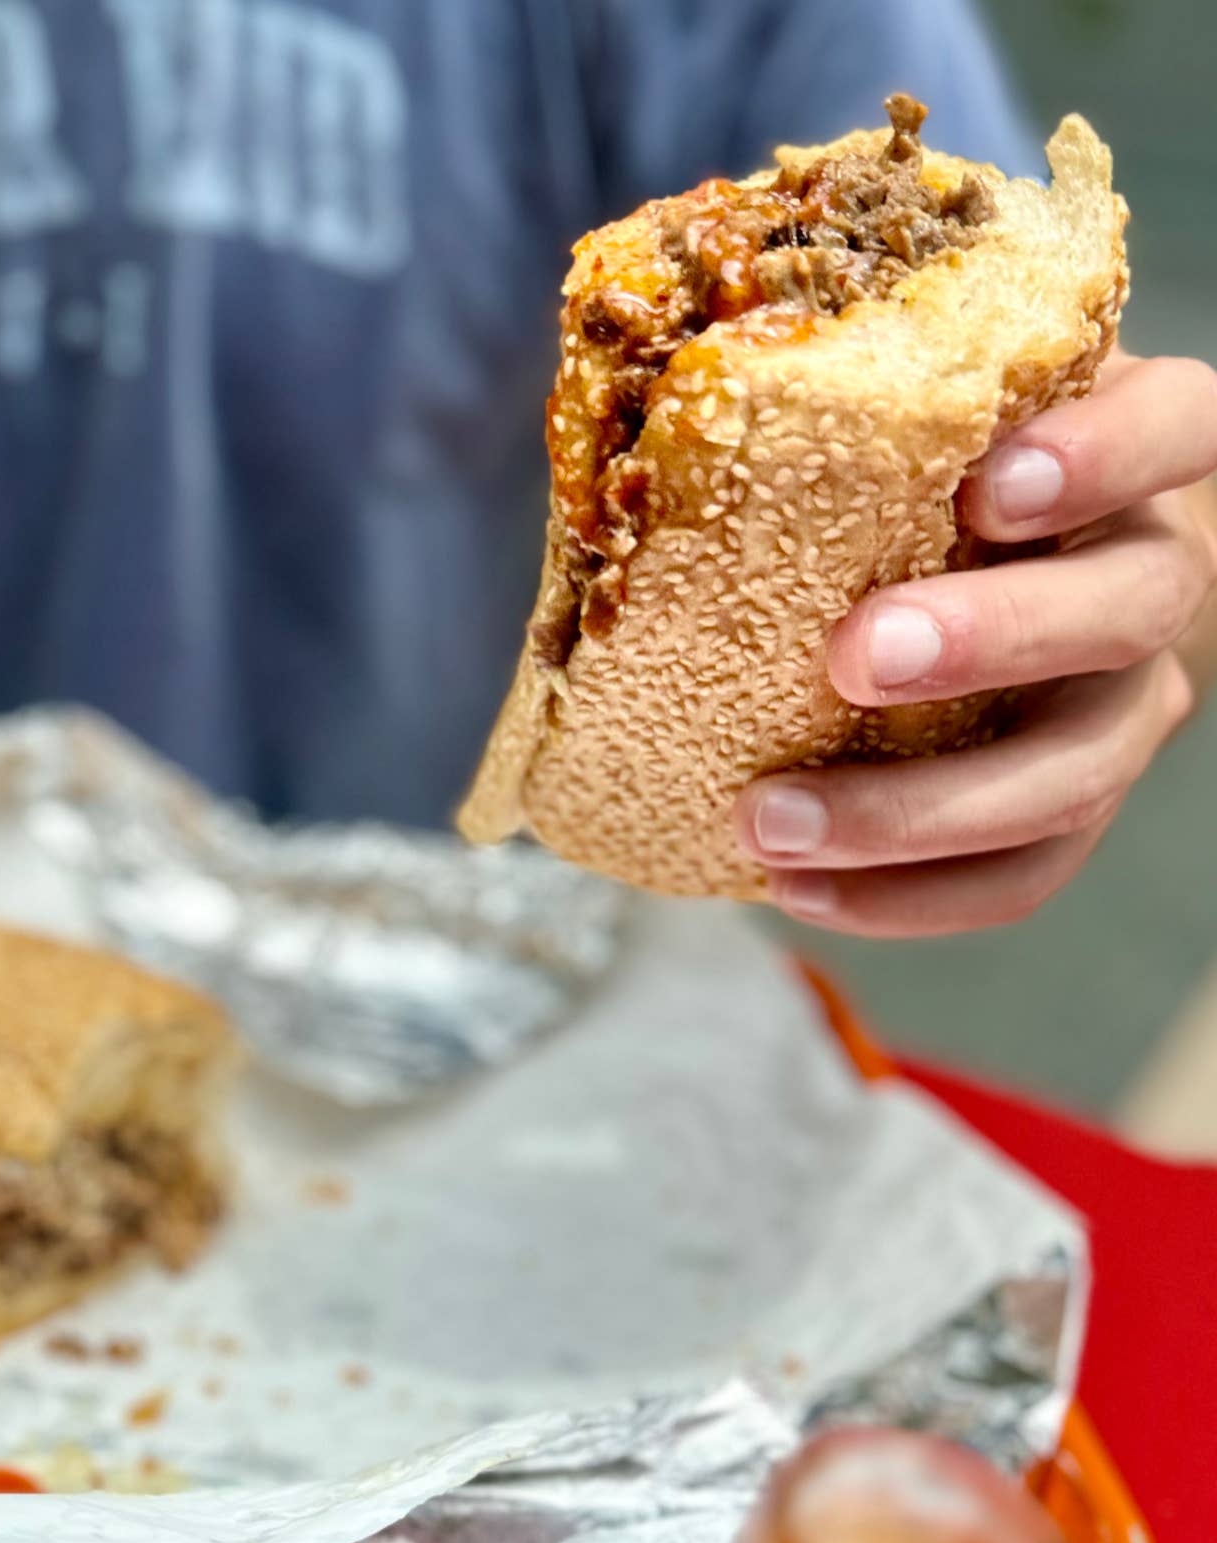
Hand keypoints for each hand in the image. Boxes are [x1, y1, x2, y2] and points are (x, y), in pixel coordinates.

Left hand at [736, 353, 1216, 936]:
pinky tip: (794, 893)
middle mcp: (1154, 574)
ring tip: (767, 822)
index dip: (1104, 455)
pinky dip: (909, 897)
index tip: (985, 485)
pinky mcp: (1070, 803)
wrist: (970, 558)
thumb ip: (835, 392)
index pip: (1178, 428)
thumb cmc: (912, 463)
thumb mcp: (900, 403)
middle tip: (852, 658)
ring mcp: (1124, 702)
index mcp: (1133, 453)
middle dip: (991, 640)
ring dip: (917, 813)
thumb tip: (653, 372)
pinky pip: (1021, 875)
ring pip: (1072, 776)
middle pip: (1129, 613)